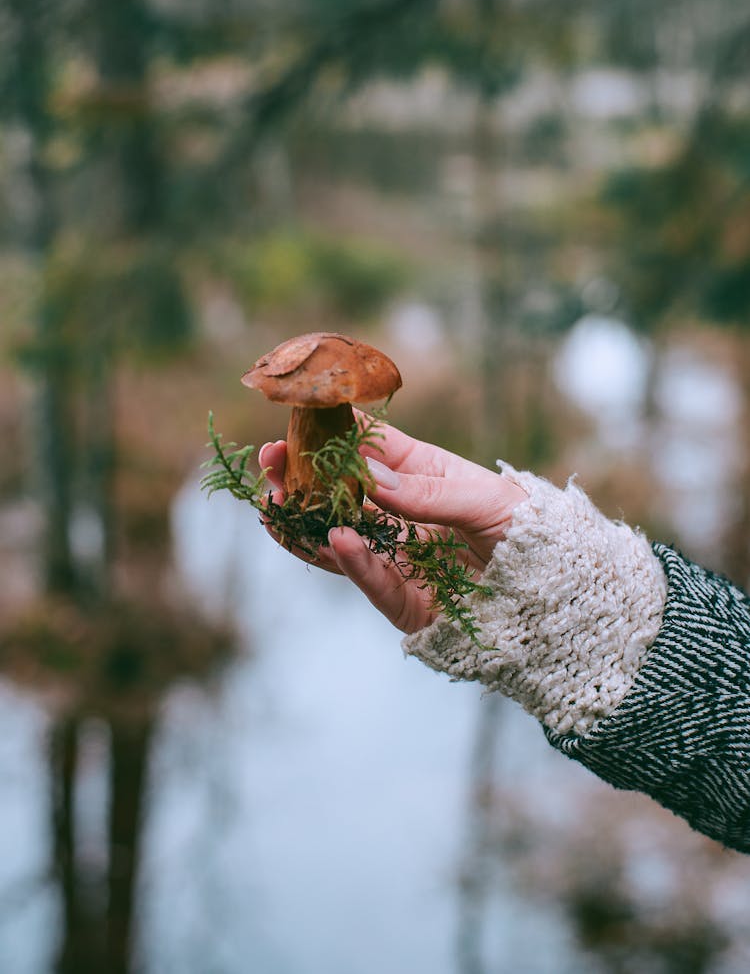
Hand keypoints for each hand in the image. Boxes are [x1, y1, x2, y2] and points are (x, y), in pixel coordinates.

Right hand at [258, 419, 526, 634]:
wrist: (561, 593)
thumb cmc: (530, 531)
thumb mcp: (485, 501)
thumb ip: (429, 494)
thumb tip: (369, 480)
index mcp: (420, 476)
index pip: (365, 448)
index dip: (327, 436)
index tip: (294, 425)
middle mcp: (401, 516)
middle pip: (339, 496)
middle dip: (299, 481)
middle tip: (267, 466)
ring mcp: (400, 560)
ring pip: (340, 541)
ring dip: (305, 525)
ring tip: (274, 507)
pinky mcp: (407, 604)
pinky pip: (374, 584)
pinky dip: (354, 565)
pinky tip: (335, 541)